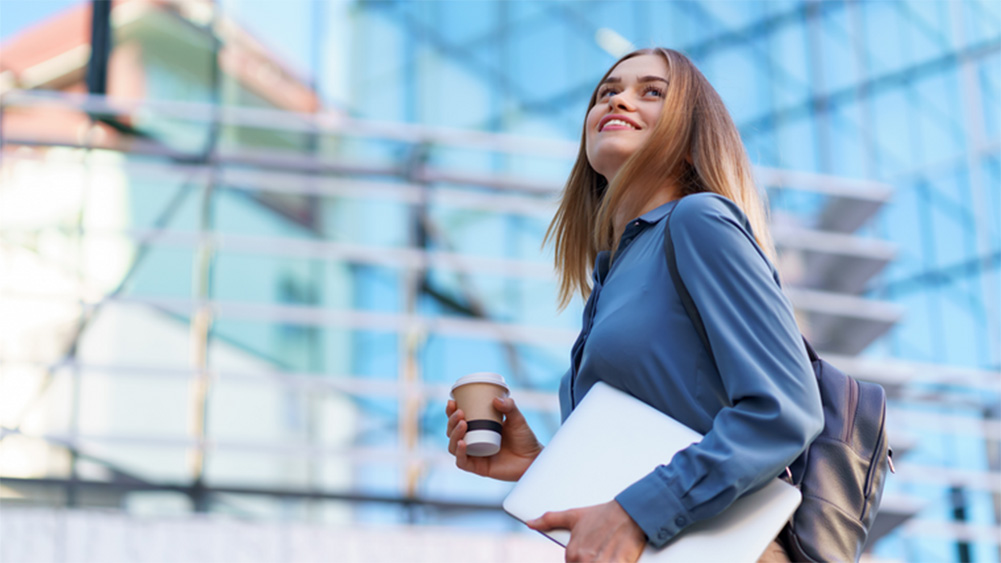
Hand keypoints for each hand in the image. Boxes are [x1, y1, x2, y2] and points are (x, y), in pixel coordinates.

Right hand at [446, 396, 542, 481]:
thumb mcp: (517, 419)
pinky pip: (462, 462)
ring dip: (454, 434)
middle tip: (460, 413)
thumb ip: (509, 408)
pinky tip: (462, 443)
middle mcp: (473, 442)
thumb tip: (496, 399)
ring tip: (463, 424)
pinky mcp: (478, 468)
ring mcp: (475, 455)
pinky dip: (459, 452)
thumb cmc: (524, 439)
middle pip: (452, 432)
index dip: (451, 412)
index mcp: (478, 428)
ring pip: (453, 446)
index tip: (452, 402)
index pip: (458, 420)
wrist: (534, 459)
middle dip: (451, 421)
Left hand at [527, 501, 645, 562]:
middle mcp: (583, 560)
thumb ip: (550, 520)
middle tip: (599, 550)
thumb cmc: (603, 514)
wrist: (629, 512)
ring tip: (605, 552)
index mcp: (573, 552)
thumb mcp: (574, 515)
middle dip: (591, 561)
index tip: (591, 552)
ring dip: (599, 562)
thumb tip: (530, 522)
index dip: (582, 561)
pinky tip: (614, 558)